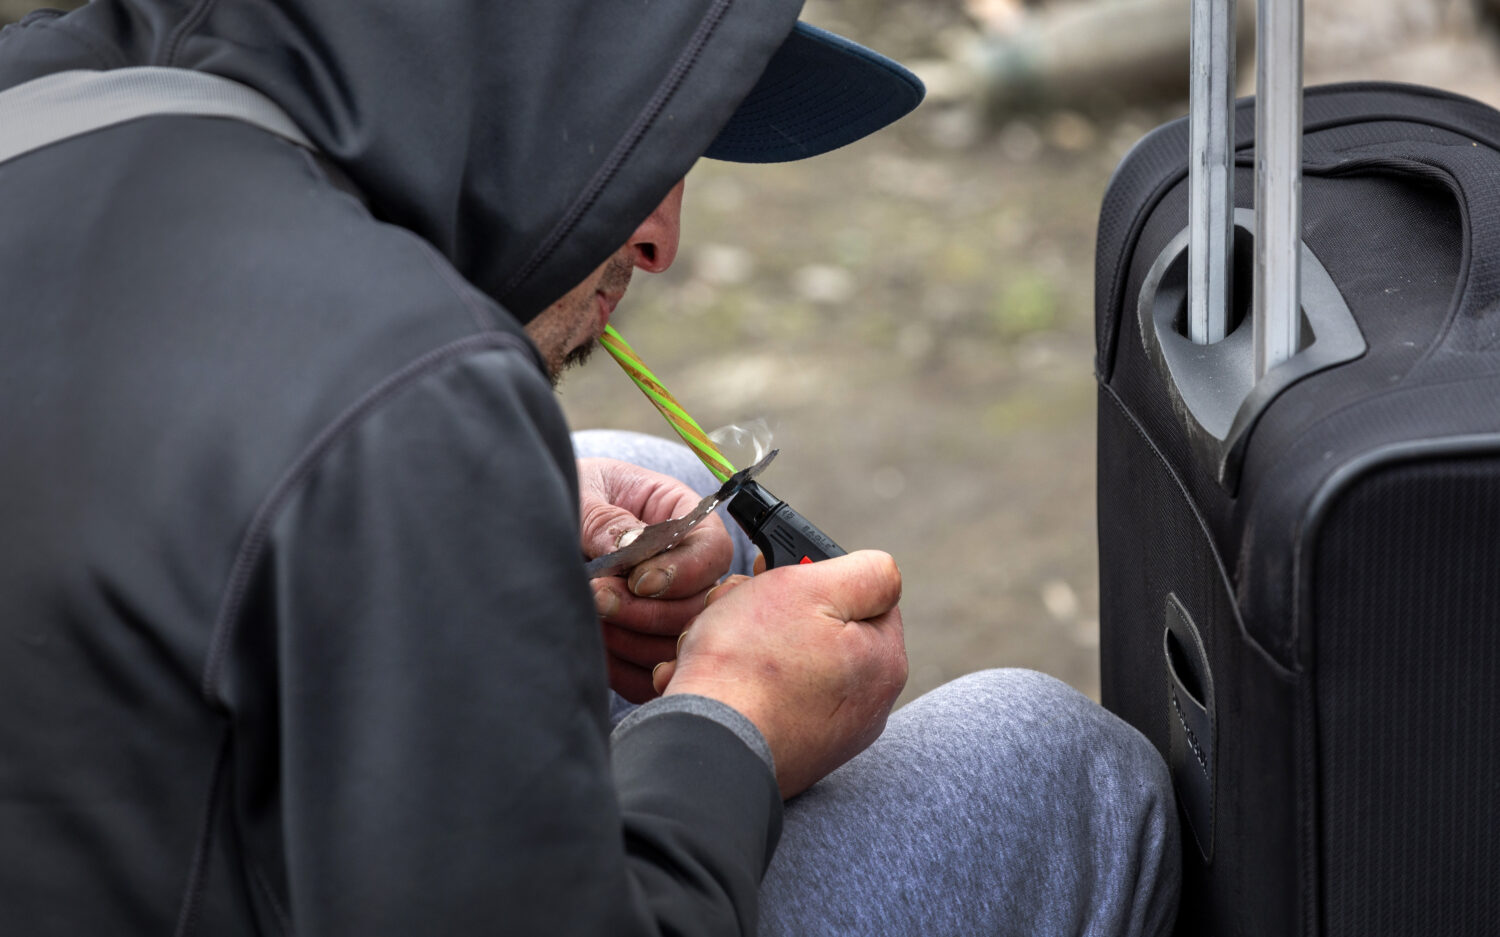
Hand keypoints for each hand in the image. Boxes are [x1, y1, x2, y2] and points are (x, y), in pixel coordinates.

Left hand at [577, 457, 735, 702]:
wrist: (533, 521)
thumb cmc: (566, 493)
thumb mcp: (582, 493)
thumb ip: (605, 520)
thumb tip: (629, 547)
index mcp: (680, 515)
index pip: (712, 550)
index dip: (685, 572)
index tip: (639, 580)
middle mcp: (684, 566)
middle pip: (699, 606)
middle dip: (649, 610)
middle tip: (598, 598)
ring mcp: (666, 608)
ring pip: (677, 645)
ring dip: (633, 640)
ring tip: (589, 617)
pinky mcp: (641, 645)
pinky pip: (649, 676)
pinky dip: (623, 670)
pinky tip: (593, 647)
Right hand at [653, 551, 907, 798]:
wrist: (707, 745)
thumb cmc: (752, 662)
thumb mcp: (810, 588)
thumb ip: (863, 572)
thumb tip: (882, 574)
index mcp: (884, 662)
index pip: (864, 594)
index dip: (817, 576)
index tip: (776, 576)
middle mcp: (867, 705)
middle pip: (821, 628)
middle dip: (775, 611)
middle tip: (735, 609)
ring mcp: (829, 736)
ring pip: (789, 663)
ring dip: (749, 645)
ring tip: (715, 646)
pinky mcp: (791, 755)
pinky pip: (769, 702)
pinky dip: (741, 686)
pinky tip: (714, 683)